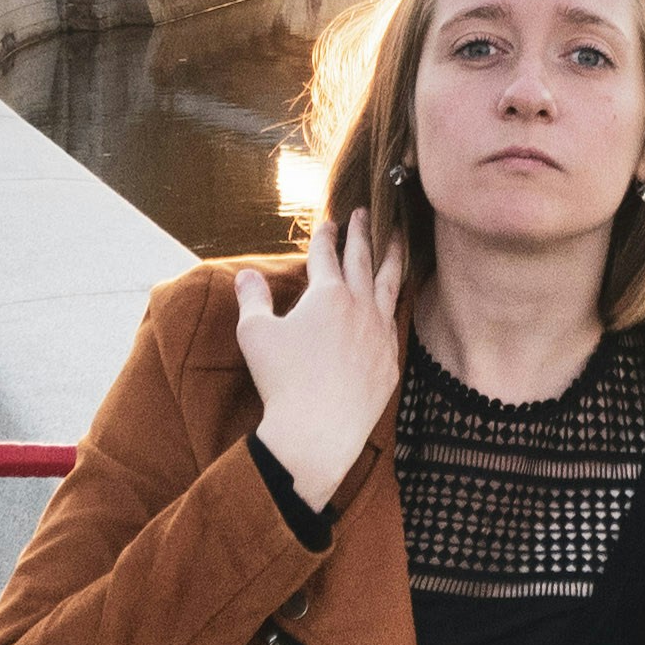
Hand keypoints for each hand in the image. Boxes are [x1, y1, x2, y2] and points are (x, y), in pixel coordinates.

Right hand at [231, 213, 404, 510]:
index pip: (326, 254)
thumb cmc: (281, 382)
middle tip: (364, 213)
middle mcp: (359, 307)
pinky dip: (395, 302)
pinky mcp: (390, 361)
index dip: (325, 235)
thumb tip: (246, 274)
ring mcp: (380, 333)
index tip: (329, 221)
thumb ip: (252, 299)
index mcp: (327, 295)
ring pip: (390, 283)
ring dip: (392, 255)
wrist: (316, 432)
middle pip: (363, 259)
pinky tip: (394, 300)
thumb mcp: (255, 334)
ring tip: (398, 236)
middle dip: (362, 232)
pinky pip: (395, 322)